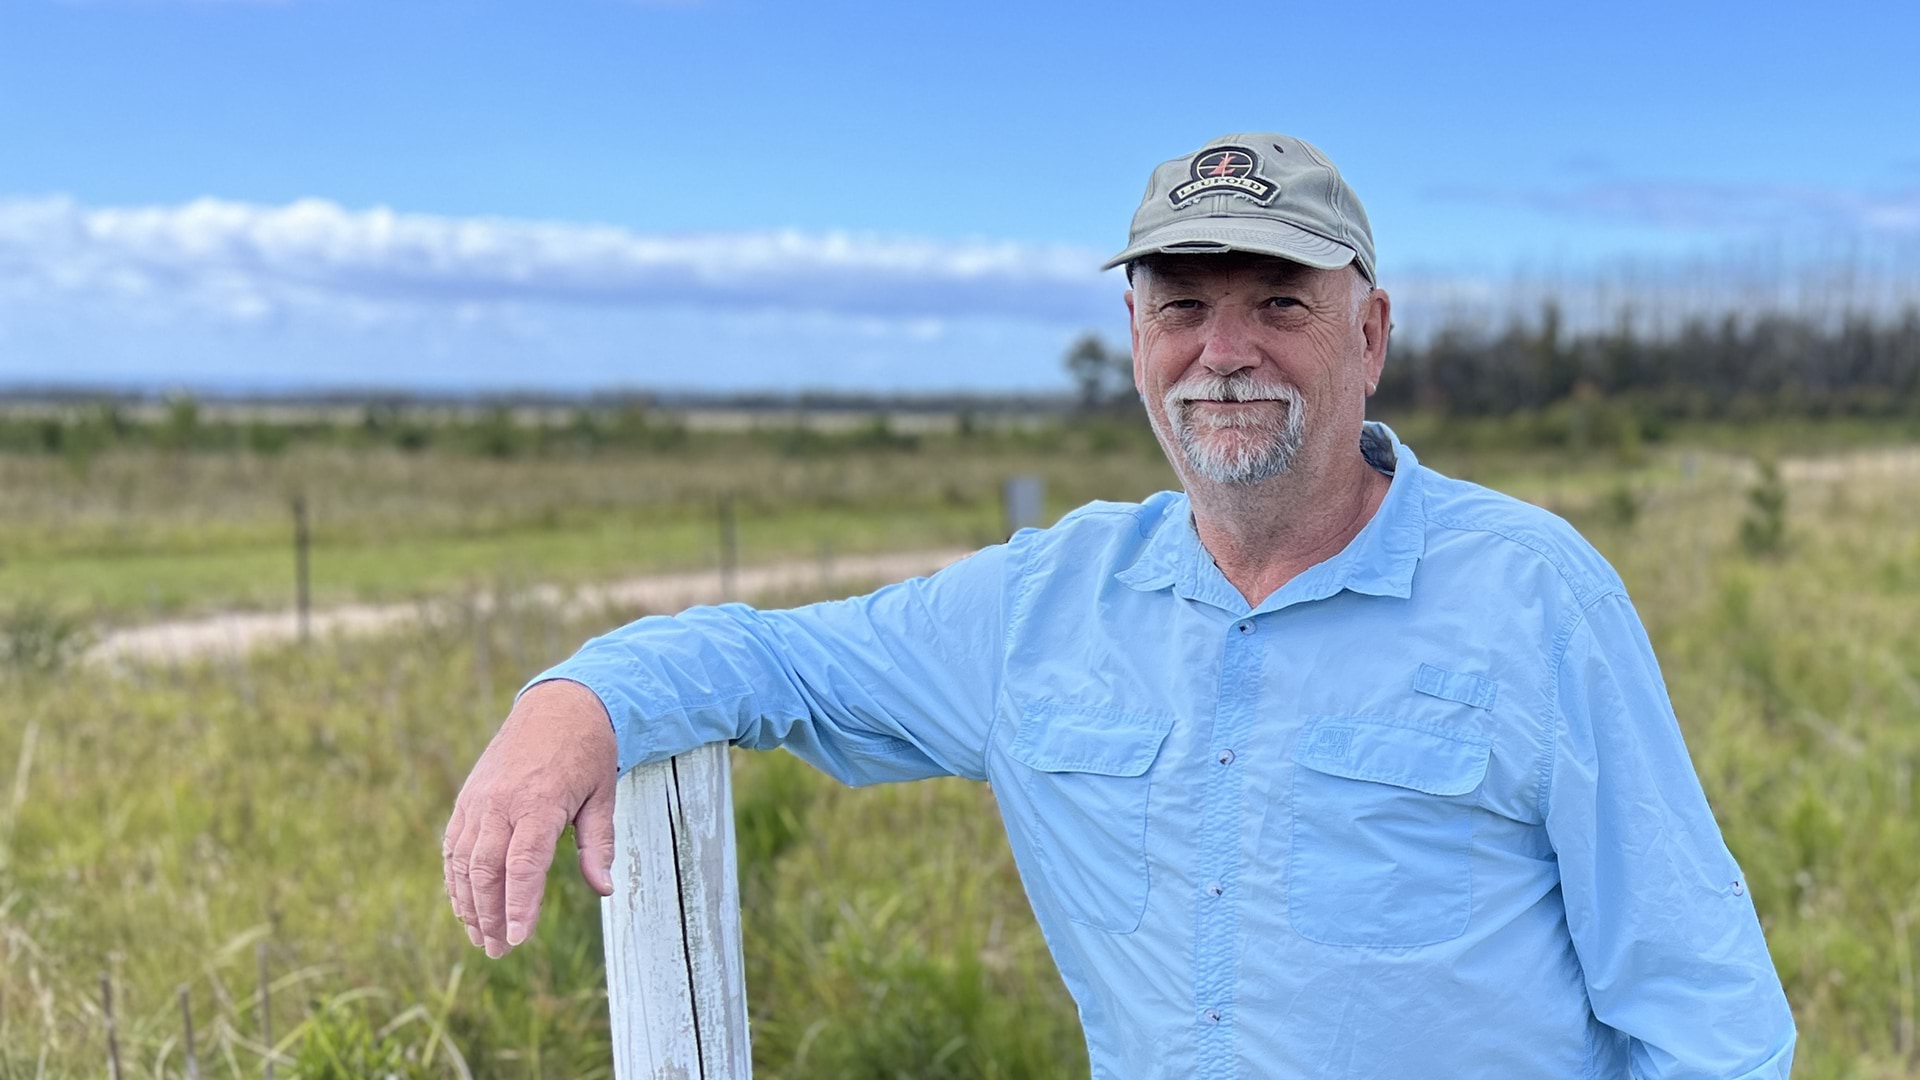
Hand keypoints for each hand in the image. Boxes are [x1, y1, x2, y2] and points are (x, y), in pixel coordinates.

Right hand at [443, 678, 618, 958]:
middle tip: (498, 951)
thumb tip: (604, 889)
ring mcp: (479, 799)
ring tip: (480, 938)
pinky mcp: (468, 798)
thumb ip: (598, 843)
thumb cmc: (588, 752)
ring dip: (468, 904)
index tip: (517, 940)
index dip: (518, 906)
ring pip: (463, 862)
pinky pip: (454, 845)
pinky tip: (464, 905)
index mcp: (539, 802)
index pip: (523, 865)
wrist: (558, 704)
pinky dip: (455, 878)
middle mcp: (501, 802)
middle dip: (490, 916)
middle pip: (486, 870)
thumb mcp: (604, 794)